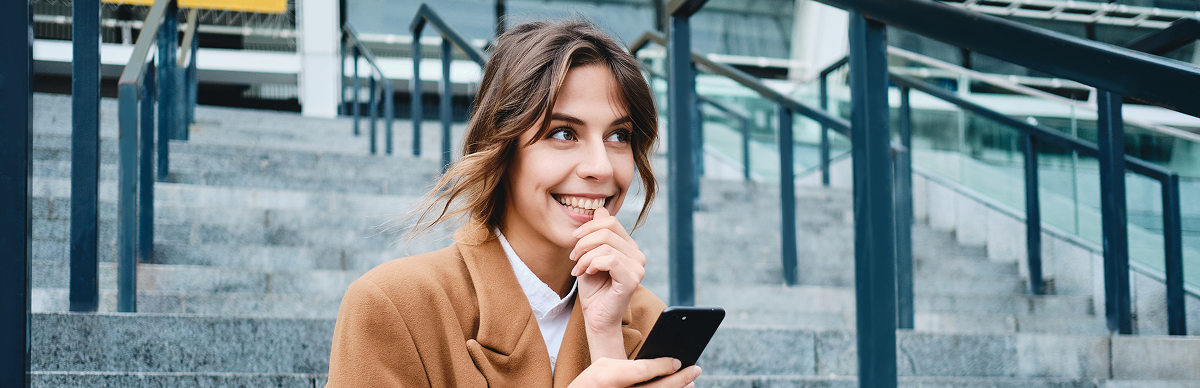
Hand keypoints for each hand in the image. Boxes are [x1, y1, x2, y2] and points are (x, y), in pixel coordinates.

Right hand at [567, 357, 701, 387]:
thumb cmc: (591, 384)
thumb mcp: (602, 367)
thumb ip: (627, 365)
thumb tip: (656, 366)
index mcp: (609, 378)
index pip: (643, 370)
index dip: (663, 365)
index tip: (677, 361)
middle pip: (659, 387)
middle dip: (681, 378)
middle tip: (696, 369)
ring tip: (690, 382)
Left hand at [570, 206, 645, 337]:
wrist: (596, 317)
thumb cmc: (593, 289)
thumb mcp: (590, 256)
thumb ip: (596, 234)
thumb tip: (600, 210)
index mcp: (629, 247)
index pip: (610, 222)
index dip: (588, 227)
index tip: (574, 242)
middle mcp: (638, 255)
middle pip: (607, 231)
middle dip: (583, 242)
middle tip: (573, 258)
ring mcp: (638, 267)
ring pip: (605, 246)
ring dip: (584, 257)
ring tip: (577, 269)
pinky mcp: (633, 279)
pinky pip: (609, 260)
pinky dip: (592, 264)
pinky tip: (588, 273)